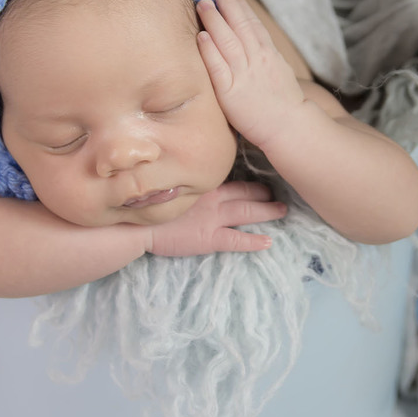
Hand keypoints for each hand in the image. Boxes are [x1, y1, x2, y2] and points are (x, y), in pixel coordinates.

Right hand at [145, 180, 285, 256]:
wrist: (135, 223)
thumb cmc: (144, 201)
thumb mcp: (165, 181)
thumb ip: (181, 179)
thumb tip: (185, 173)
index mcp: (202, 183)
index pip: (230, 177)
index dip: (246, 178)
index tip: (259, 176)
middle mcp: (212, 197)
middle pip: (245, 192)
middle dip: (263, 193)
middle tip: (277, 193)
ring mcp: (213, 218)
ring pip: (248, 212)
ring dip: (266, 212)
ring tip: (281, 211)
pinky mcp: (209, 238)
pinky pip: (237, 240)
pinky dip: (254, 241)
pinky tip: (268, 243)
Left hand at [196, 0, 308, 148]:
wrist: (290, 127)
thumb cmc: (284, 105)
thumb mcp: (279, 73)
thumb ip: (266, 58)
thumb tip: (255, 46)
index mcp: (269, 55)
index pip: (253, 24)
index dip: (240, 6)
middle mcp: (257, 60)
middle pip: (240, 25)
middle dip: (226, 3)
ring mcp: (244, 74)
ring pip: (227, 40)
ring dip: (214, 19)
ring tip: (203, 3)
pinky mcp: (231, 92)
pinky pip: (218, 66)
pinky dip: (210, 49)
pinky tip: (201, 35)